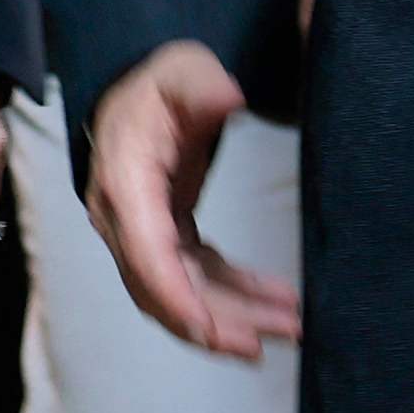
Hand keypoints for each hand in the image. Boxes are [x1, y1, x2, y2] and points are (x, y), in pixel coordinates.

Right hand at [82, 40, 302, 358]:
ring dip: (233, 316)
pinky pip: (197, 277)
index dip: (175, 296)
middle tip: (268, 341)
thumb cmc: (162, 82)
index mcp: (125, 182)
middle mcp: (124, 219)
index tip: (209, 329)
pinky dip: (234, 294)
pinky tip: (275, 301)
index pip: (145, 254)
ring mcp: (142, 234)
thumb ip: (203, 86)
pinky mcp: (164, 238)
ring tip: (289, 325)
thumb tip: (227, 97)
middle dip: (213, 323)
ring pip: (183, 292)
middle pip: (161, 290)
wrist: (143, 91)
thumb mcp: (184, 71)